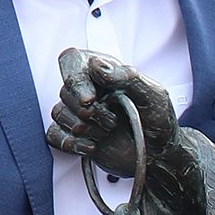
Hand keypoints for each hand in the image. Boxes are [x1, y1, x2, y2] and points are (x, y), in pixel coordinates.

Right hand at [49, 49, 177, 176]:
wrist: (160, 153)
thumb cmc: (159, 120)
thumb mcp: (153, 95)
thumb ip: (126, 77)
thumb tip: (96, 64)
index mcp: (104, 72)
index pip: (72, 61)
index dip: (75, 78)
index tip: (90, 99)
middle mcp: (88, 89)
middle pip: (65, 91)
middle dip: (90, 111)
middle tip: (113, 120)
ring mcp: (79, 112)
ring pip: (58, 113)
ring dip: (85, 127)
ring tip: (109, 131)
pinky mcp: (74, 135)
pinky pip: (54, 135)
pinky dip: (71, 143)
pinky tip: (93, 145)